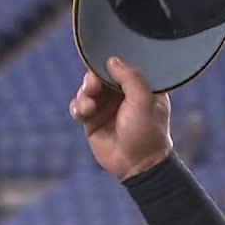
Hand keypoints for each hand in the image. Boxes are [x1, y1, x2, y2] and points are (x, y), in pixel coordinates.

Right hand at [70, 57, 172, 180]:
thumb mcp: (144, 101)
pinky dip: (78, 107)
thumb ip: (130, 77)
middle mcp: (123, 93)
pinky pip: (79, 106)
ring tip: (89, 107)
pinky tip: (83, 113)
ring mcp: (107, 106)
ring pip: (88, 89)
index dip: (111, 61)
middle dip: (93, 79)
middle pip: (100, 74)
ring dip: (84, 94)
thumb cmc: (146, 132)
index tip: (104, 62)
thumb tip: (112, 59)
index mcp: (141, 85)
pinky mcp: (93, 120)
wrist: (136, 165)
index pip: (124, 64)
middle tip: (93, 86)